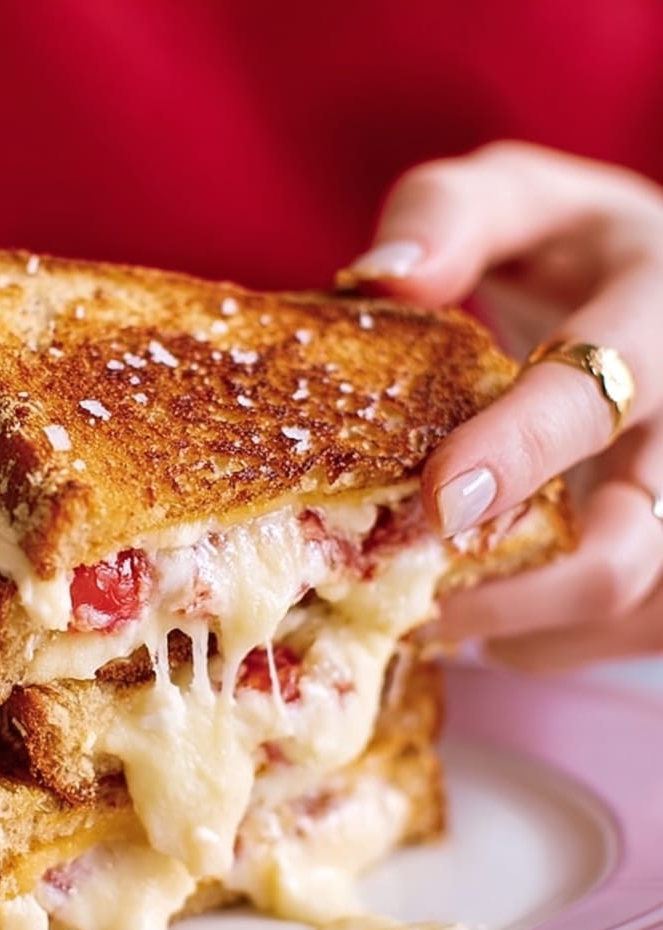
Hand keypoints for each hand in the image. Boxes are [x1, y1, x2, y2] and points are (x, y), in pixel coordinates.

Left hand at [350, 141, 662, 668]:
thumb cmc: (581, 256)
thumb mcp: (527, 202)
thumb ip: (453, 214)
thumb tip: (380, 276)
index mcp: (657, 316)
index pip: (595, 397)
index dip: (519, 454)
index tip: (439, 501)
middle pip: (624, 550)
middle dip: (512, 594)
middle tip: (412, 602)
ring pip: (621, 610)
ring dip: (519, 629)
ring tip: (438, 611)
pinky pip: (619, 636)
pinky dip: (543, 642)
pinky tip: (494, 612)